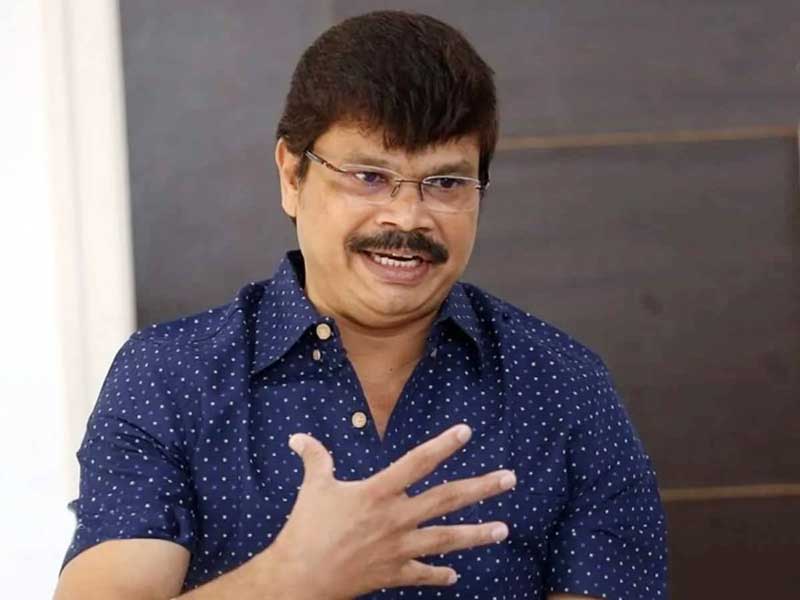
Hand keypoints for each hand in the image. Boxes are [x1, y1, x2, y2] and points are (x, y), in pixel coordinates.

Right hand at [266, 423, 515, 599]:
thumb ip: (314, 458)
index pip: (418, 462)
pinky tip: (455, 575)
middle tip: (510, 479)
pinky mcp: (394, 573)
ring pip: (447, 539)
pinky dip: (439, 575)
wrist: (300, 577)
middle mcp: (397, 518)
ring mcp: (399, 548)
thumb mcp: (313, 486)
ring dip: (477, 534)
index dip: (443, 445)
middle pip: (447, 499)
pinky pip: (423, 574)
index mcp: (378, 492)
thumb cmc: (305, 529)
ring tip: (504, 529)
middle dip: (481, 488)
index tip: (466, 432)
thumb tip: (297, 437)